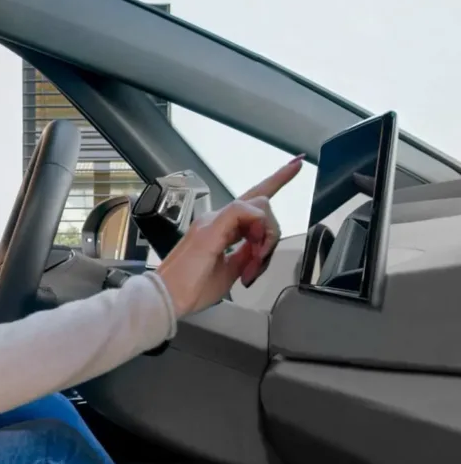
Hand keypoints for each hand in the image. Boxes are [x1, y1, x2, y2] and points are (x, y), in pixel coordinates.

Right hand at [156, 155, 303, 317]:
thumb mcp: (229, 272)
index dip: (275, 181)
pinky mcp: (210, 227)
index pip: (250, 201)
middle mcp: (214, 219)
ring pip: (257, 205)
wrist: (167, 298)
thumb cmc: (190, 290)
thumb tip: (260, 248)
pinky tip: (252, 245)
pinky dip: (257, 227)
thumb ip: (245, 256)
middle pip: (260, 203)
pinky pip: (244, 210)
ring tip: (254, 262)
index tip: (296, 164)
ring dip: (266, 234)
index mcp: (218, 229)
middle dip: (272, 231)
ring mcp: (212, 221)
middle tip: (260, 262)